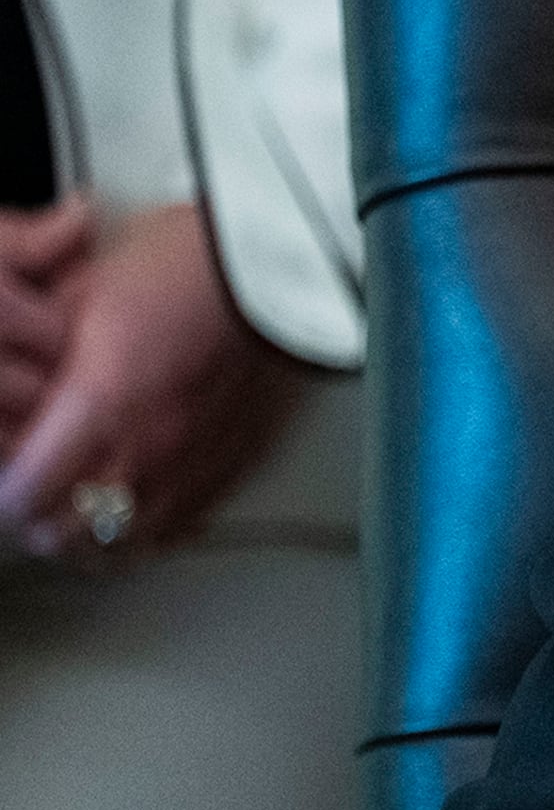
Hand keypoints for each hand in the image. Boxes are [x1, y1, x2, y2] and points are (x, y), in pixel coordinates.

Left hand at [0, 202, 310, 558]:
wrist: (270, 265)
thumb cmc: (184, 267)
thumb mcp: (78, 292)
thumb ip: (34, 353)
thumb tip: (11, 387)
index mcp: (103, 402)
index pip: (23, 493)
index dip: (2, 487)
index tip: (6, 464)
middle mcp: (148, 446)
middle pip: (62, 533)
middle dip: (32, 514)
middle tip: (29, 484)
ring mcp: (191, 463)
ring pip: (116, 544)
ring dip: (82, 533)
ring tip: (69, 508)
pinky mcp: (229, 464)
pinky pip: (174, 529)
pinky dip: (141, 532)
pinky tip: (127, 511)